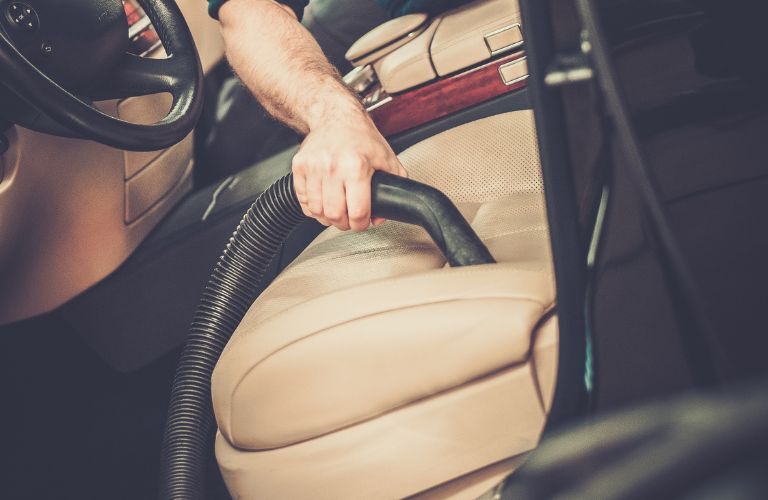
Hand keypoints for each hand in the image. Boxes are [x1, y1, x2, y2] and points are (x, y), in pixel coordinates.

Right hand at [292, 108, 406, 230]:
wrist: (335, 116)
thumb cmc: (361, 136)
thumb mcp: (387, 158)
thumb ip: (394, 186)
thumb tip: (384, 213)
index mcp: (357, 166)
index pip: (357, 211)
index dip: (361, 224)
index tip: (362, 223)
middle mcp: (333, 167)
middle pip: (335, 215)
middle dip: (344, 224)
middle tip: (349, 220)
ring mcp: (314, 167)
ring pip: (316, 211)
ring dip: (327, 218)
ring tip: (336, 212)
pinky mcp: (299, 166)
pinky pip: (302, 200)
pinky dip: (312, 208)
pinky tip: (322, 203)